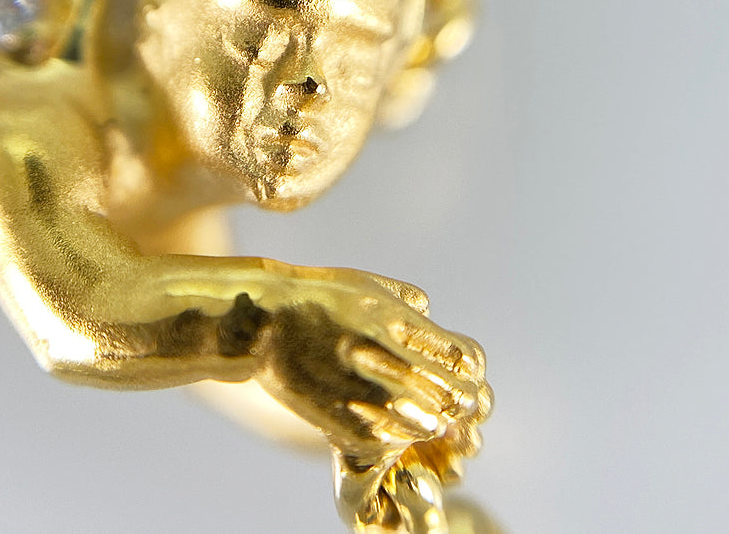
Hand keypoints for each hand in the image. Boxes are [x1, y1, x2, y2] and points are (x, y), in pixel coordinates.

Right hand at [255, 269, 489, 468]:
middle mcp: (388, 362)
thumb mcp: (365, 284)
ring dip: (426, 418)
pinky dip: (393, 434)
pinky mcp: (347, 425)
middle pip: (454, 398)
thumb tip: (430, 313)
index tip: (455, 368)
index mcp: (397, 323)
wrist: (262, 324)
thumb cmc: (315, 298)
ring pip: (429, 424)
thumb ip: (405, 299)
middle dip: (454, 397)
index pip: (463, 360)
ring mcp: (368, 397)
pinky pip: (392, 443)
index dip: (466, 368)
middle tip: (439, 393)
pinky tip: (380, 417)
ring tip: (407, 405)